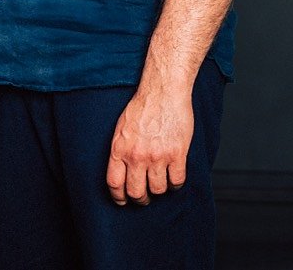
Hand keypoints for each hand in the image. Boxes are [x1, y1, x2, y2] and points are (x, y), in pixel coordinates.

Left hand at [106, 85, 193, 205]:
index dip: (118, 197)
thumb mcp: (121, 128)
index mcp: (120, 149)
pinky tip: (174, 175)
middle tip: (145, 197)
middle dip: (141, 199)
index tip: (123, 201)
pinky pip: (177, 181)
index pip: (114, 183)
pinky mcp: (177, 155)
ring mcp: (157, 156)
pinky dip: (176, 183)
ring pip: (159, 190)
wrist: (163, 93)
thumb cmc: (142, 107)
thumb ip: (121, 150)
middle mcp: (137, 155)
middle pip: (137, 192)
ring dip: (160, 189)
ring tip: (161, 181)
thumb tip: (121, 171)